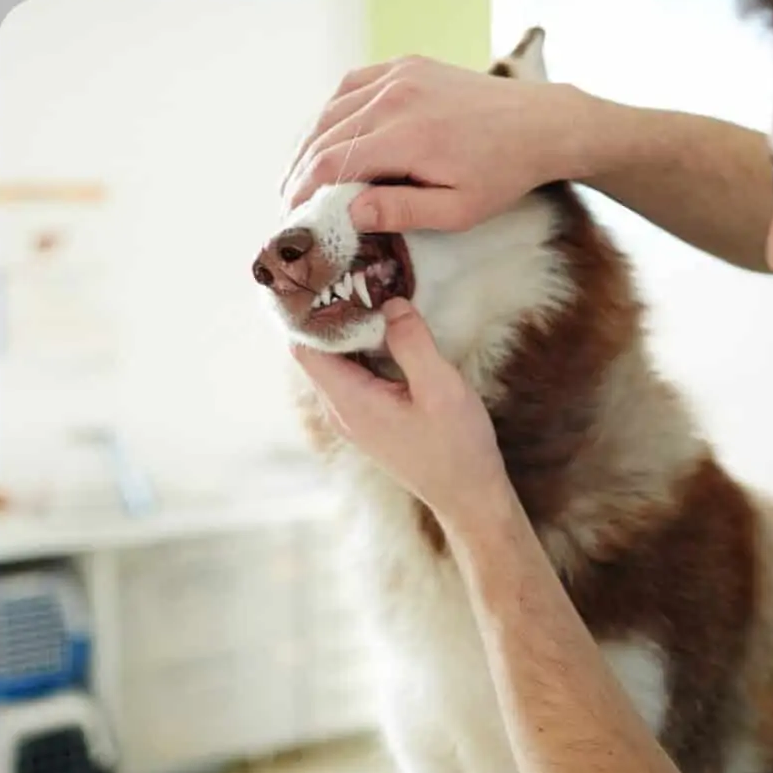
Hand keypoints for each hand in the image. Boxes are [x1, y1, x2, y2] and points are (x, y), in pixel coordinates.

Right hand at [281, 55, 584, 233]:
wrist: (539, 124)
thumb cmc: (501, 175)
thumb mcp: (457, 209)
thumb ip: (402, 211)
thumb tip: (350, 213)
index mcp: (407, 137)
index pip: (333, 163)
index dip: (304, 191)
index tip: (292, 215)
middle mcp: (396, 97)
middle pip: (325, 135)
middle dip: (300, 171)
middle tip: (289, 201)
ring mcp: (400, 75)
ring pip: (333, 108)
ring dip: (310, 142)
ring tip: (300, 174)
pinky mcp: (407, 65)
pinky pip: (353, 84)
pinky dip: (333, 111)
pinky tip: (327, 135)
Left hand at [291, 298, 513, 532]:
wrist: (468, 495)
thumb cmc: (456, 446)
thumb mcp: (441, 388)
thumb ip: (412, 343)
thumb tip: (390, 303)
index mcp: (349, 402)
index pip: (304, 347)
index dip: (311, 312)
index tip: (334, 278)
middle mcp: (341, 410)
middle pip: (316, 351)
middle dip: (332, 314)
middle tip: (359, 277)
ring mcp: (353, 416)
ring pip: (336, 362)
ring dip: (351, 331)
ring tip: (374, 296)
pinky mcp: (369, 418)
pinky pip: (354, 374)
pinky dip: (365, 349)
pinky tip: (389, 332)